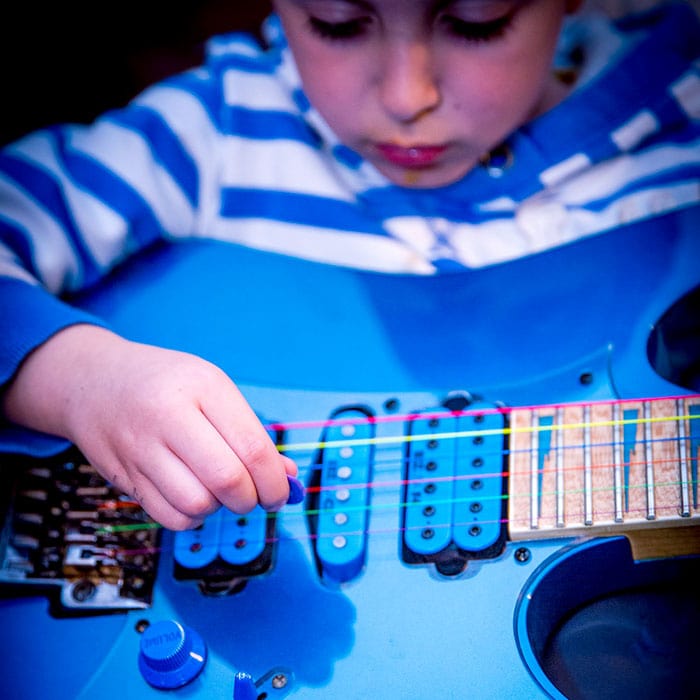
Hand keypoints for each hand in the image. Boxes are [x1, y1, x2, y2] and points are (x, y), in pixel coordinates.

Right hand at [3, 325, 296, 529]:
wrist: (93, 379)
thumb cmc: (165, 383)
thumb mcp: (213, 389)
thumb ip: (250, 433)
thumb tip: (288, 478)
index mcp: (203, 387)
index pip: (252, 448)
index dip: (275, 481)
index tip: (281, 492)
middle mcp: (169, 416)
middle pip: (227, 480)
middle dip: (251, 499)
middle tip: (254, 495)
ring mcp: (141, 448)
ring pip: (197, 505)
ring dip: (219, 508)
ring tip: (218, 490)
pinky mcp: (123, 475)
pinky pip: (169, 517)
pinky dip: (191, 518)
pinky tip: (193, 495)